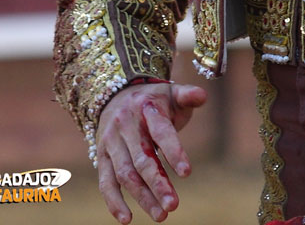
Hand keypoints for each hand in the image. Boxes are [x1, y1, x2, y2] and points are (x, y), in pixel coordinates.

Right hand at [96, 82, 206, 223]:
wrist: (116, 95)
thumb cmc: (154, 100)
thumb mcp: (171, 93)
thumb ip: (188, 95)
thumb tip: (203, 96)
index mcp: (146, 108)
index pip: (161, 131)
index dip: (173, 151)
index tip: (186, 173)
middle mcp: (125, 125)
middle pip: (141, 158)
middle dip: (157, 184)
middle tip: (173, 205)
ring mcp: (111, 141)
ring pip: (125, 173)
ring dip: (142, 197)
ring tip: (161, 215)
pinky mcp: (101, 156)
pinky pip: (105, 181)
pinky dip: (113, 201)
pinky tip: (127, 219)